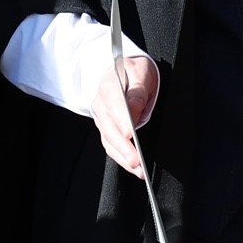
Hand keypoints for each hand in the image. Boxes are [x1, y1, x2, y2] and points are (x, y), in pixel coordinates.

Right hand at [93, 52, 159, 178]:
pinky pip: (111, 146)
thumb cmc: (134, 72)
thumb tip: (134, 110)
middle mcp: (100, 104)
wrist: (124, 72)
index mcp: (109, 86)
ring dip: (123, 158)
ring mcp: (101, 119)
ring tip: (139, 171)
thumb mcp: (141, 72)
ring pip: (108, 141)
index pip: (114, 105)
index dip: (121, 121)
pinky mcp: (106, 129)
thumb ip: (138, 90)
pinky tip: (134, 167)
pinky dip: (122, 158)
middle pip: (109, 129)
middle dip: (123, 147)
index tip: (130, 134)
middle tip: (137, 161)